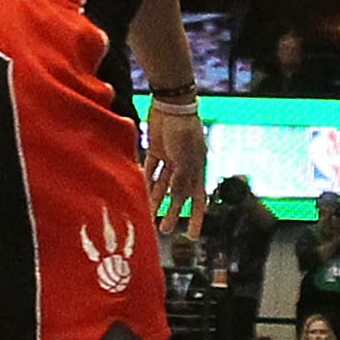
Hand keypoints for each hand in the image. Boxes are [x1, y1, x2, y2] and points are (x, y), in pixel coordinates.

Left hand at [145, 102, 206, 238]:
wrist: (172, 104)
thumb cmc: (184, 130)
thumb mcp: (186, 158)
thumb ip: (181, 178)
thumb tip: (177, 198)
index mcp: (197, 169)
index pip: (198, 199)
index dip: (197, 218)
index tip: (192, 236)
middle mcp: (184, 166)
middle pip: (178, 195)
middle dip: (172, 213)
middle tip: (164, 230)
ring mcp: (170, 158)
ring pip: (162, 185)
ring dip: (156, 199)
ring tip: (148, 215)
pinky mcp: (157, 149)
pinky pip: (151, 169)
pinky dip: (147, 180)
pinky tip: (140, 191)